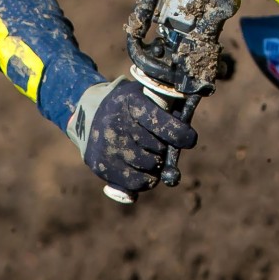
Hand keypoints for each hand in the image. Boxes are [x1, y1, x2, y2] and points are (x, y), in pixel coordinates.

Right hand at [67, 76, 196, 194]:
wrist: (89, 114)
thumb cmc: (130, 107)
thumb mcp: (147, 96)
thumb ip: (170, 109)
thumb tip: (187, 139)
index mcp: (131, 102)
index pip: (160, 122)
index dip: (179, 133)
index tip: (190, 139)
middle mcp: (115, 124)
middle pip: (157, 148)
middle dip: (165, 149)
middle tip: (160, 144)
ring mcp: (106, 147)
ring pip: (149, 167)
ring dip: (156, 164)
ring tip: (151, 154)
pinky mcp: (101, 166)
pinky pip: (136, 183)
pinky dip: (146, 179)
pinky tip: (143, 169)